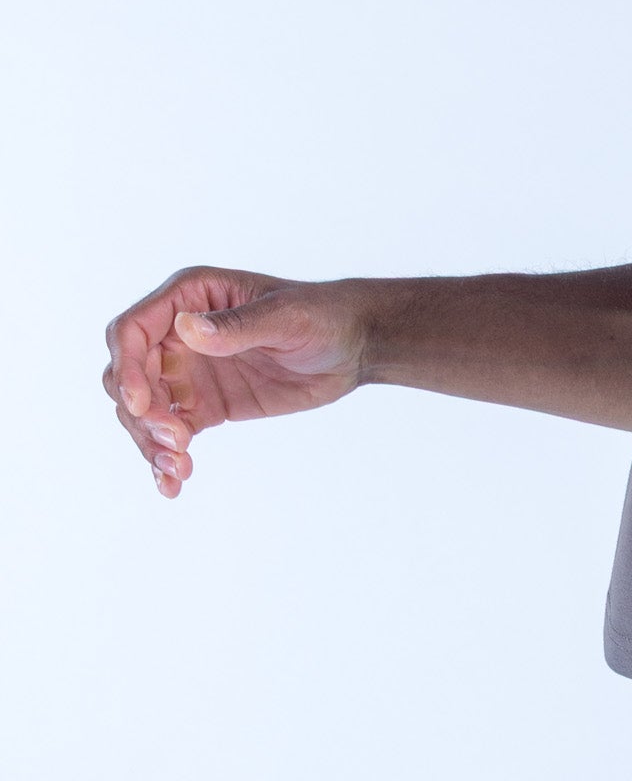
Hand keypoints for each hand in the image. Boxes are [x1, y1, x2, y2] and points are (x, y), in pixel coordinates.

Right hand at [103, 266, 370, 497]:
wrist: (353, 347)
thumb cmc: (322, 316)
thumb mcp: (286, 317)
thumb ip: (237, 326)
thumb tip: (187, 329)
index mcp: (189, 297)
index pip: (132, 331)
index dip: (128, 368)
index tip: (142, 406)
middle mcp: (177, 334)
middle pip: (130, 376)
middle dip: (141, 413)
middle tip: (175, 441)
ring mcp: (188, 371)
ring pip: (143, 410)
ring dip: (149, 441)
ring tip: (177, 468)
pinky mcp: (204, 405)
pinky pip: (171, 432)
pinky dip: (165, 458)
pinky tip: (172, 483)